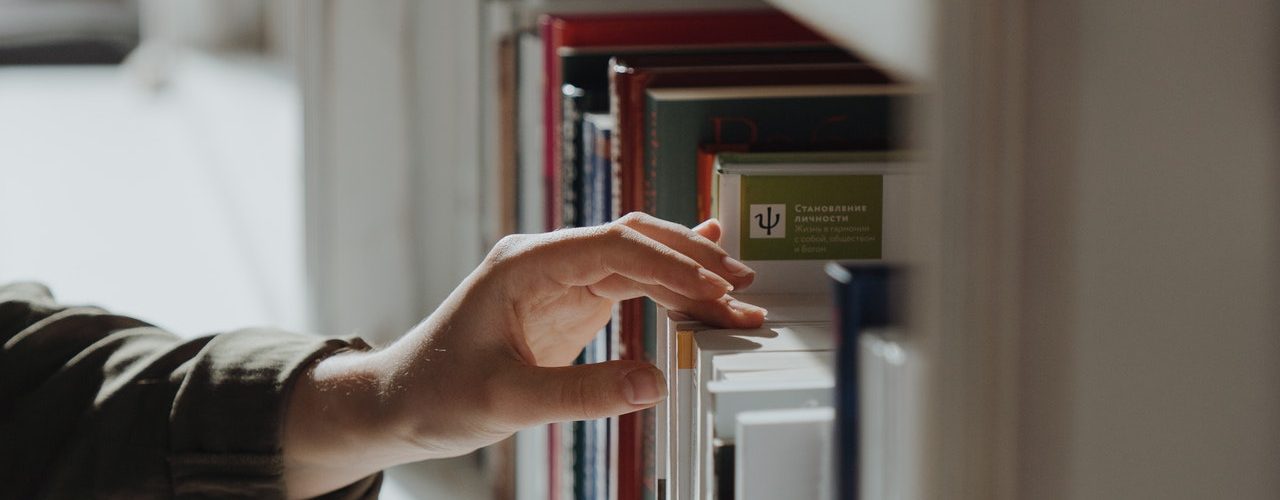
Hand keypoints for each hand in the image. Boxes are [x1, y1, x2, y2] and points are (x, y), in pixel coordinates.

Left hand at [283, 214, 763, 496]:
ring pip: (637, 260)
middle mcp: (546, 260)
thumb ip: (583, 393)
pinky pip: (629, 284)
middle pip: (634, 241)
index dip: (670, 263)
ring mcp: (559, 278)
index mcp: (526, 264)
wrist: (399, 402)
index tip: (714, 287)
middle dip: (691, 260)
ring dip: (687, 275)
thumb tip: (654, 383)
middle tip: (742, 286)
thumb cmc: (436, 393)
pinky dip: (668, 287)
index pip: (614, 246)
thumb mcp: (508, 400)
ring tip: (737, 296)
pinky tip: (703, 277)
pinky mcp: (568, 303)